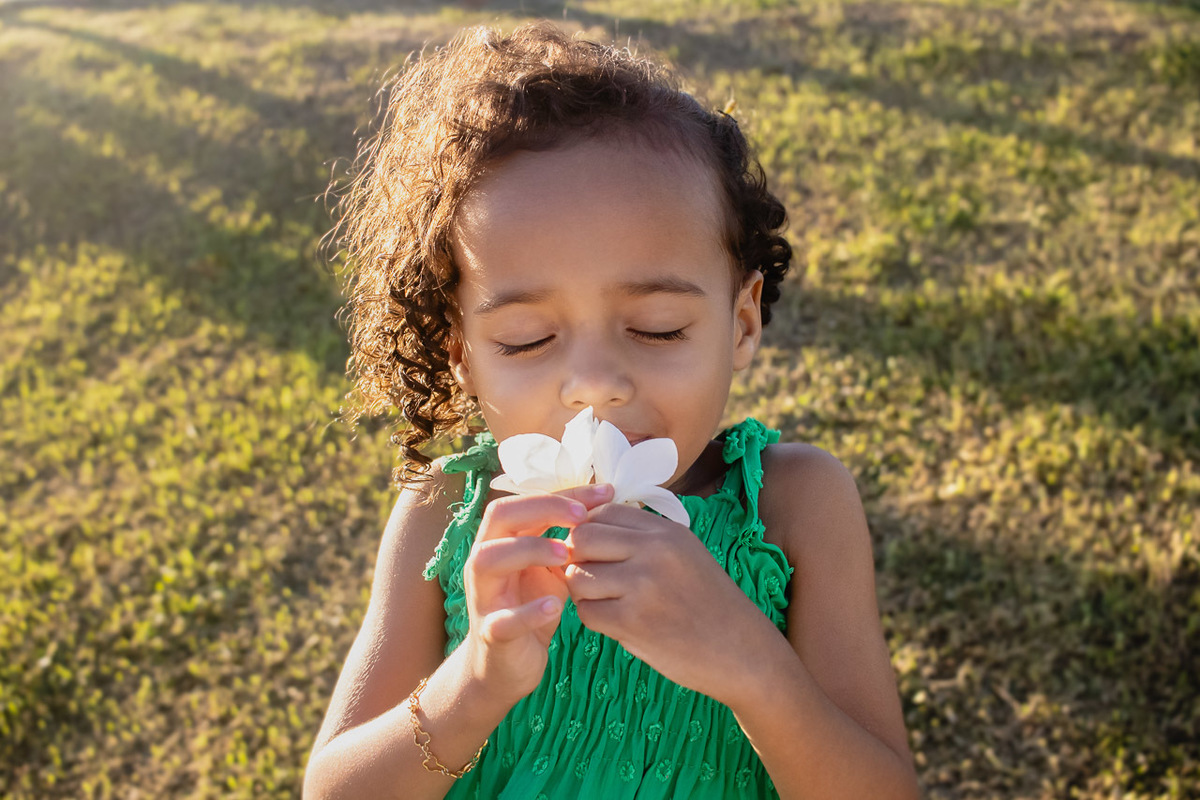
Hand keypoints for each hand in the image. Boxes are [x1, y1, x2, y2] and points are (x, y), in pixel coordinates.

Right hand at [462, 484, 613, 698]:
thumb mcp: (549, 570)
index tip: (603, 492)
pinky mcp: (491, 634)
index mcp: (502, 541)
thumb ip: (565, 541)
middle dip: (541, 509)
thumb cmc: (529, 607)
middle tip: (582, 516)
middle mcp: (485, 561)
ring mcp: (484, 597)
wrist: (505, 666)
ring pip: (489, 560)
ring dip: (528, 550)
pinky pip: (503, 620)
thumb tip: (605, 507)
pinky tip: (555, 607)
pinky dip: (528, 612)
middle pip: (499, 517)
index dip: (563, 493)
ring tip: (566, 554)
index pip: (525, 501)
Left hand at [563, 501, 777, 702]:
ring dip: (582, 592)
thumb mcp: (684, 552)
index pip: (602, 512)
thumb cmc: (708, 602)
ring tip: (603, 601)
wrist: (741, 650)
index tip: (595, 552)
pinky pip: (586, 612)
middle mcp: (654, 550)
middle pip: (582, 539)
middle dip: (576, 558)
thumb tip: (588, 526)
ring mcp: (643, 585)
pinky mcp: (633, 622)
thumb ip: (643, 537)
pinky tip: (615, 622)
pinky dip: (593, 619)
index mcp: (665, 530)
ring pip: (577, 576)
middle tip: (591, 577)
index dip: (588, 531)